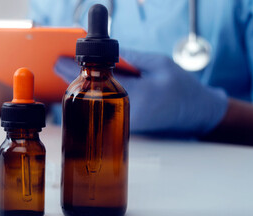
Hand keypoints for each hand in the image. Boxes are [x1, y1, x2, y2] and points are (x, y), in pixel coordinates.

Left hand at [54, 49, 228, 135]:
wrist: (196, 113)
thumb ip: (133, 57)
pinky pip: (103, 111)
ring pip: (95, 105)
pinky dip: (93, 99)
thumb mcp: (160, 63)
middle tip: (56, 66)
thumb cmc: (181, 86)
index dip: (75, 71)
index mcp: (140, 94)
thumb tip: (107, 50)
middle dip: (73, 80)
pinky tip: (84, 87)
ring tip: (65, 73)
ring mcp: (127, 123)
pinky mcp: (126, 127)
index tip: (59, 62)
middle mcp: (130, 112)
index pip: (100, 81)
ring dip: (82, 89)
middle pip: (92, 95)